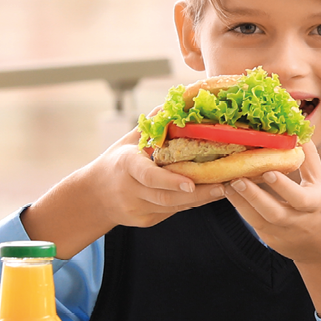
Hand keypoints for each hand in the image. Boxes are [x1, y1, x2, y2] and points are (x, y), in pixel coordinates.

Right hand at [25, 130, 227, 258]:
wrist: (94, 195)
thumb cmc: (118, 161)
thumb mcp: (130, 141)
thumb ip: (154, 124)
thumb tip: (179, 99)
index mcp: (126, 166)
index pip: (148, 176)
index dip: (170, 181)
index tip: (191, 182)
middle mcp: (130, 190)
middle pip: (167, 196)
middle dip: (199, 193)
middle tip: (226, 184)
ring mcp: (136, 208)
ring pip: (173, 207)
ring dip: (201, 199)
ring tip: (227, 188)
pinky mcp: (144, 221)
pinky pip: (172, 213)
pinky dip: (191, 203)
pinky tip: (210, 195)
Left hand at [223, 140, 320, 265]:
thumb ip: (309, 161)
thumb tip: (300, 134)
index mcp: (316, 206)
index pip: (298, 197)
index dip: (282, 186)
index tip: (268, 171)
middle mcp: (299, 222)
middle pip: (273, 212)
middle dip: (253, 196)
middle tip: (236, 179)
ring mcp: (283, 234)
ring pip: (258, 221)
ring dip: (241, 203)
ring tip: (227, 185)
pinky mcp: (271, 240)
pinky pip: (254, 225)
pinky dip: (243, 210)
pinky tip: (233, 196)